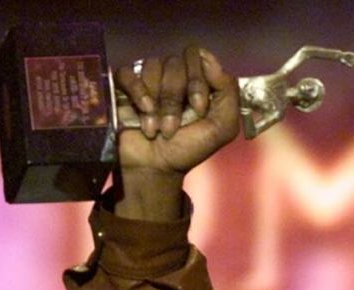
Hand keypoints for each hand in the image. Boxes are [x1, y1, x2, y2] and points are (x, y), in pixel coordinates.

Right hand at [111, 46, 239, 219]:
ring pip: (152, 67)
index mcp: (196, 80)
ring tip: (158, 129)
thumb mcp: (222, 128)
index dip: (197, 81)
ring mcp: (148, 77)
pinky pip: (128, 72)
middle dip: (175, 100)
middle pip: (174, 63)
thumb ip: (229, 94)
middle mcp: (173, 74)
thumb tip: (211, 61)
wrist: (156, 168)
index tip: (199, 109)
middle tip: (173, 127)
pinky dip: (137, 92)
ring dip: (158, 104)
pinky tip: (143, 113)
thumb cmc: (188, 149)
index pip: (197, 56)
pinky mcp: (124, 84)